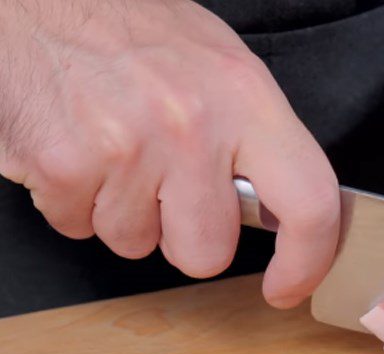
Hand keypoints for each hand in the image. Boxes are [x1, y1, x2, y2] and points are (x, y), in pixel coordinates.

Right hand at [0, 0, 338, 307]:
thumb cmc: (125, 28)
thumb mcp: (217, 66)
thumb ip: (254, 140)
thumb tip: (278, 207)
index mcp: (245, 97)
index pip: (309, 202)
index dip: (305, 262)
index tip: (286, 287)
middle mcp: (192, 124)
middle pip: (207, 254)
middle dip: (182, 235)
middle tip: (161, 182)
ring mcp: (128, 147)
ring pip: (137, 245)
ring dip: (122, 212)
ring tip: (110, 148)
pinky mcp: (65, 166)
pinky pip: (80, 228)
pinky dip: (74, 201)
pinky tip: (76, 149)